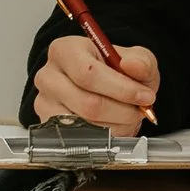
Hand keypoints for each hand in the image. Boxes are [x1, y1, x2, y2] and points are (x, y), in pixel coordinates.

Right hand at [32, 35, 159, 133]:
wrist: (101, 87)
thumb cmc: (113, 71)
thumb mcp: (135, 60)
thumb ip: (141, 61)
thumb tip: (133, 65)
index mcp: (65, 50)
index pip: (89, 73)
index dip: (121, 89)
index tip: (144, 96)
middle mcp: (49, 76)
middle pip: (88, 103)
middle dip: (123, 111)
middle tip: (140, 110)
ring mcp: (45, 103)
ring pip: (86, 126)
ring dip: (116, 126)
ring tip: (128, 116)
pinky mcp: (48, 125)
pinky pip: (80, 139)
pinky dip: (104, 137)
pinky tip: (113, 125)